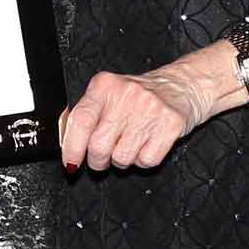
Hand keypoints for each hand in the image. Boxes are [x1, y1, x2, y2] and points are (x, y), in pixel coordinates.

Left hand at [60, 40, 248, 171]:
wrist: (182, 86)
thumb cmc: (139, 96)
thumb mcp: (109, 95)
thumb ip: (87, 116)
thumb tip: (66, 144)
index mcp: (105, 85)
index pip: (81, 121)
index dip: (72, 148)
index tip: (71, 163)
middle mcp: (126, 95)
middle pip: (98, 147)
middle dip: (98, 160)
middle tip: (104, 155)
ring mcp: (150, 109)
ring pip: (122, 158)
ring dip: (123, 160)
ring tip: (131, 142)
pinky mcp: (170, 124)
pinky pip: (146, 161)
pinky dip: (144, 160)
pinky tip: (148, 143)